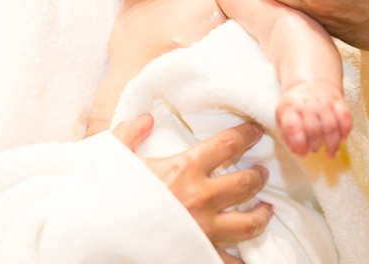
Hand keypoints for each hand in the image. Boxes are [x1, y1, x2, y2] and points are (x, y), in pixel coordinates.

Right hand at [113, 116, 273, 246]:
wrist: (102, 237)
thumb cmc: (109, 198)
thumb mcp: (113, 157)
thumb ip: (130, 133)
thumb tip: (146, 118)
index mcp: (185, 169)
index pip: (227, 145)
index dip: (246, 135)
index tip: (256, 131)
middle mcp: (201, 198)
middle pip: (245, 183)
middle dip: (258, 176)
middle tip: (262, 172)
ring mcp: (204, 229)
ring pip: (249, 222)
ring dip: (262, 214)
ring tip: (266, 210)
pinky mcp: (200, 253)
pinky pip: (230, 261)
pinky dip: (242, 260)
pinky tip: (249, 257)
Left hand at [276, 80, 351, 156]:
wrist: (310, 82)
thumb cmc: (295, 105)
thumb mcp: (283, 117)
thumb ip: (288, 135)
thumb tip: (297, 152)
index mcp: (289, 108)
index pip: (292, 127)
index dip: (298, 144)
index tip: (302, 153)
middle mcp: (306, 103)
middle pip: (313, 130)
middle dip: (315, 145)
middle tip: (314, 150)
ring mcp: (323, 101)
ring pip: (331, 127)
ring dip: (332, 144)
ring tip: (331, 154)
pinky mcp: (338, 100)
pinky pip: (345, 117)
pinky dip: (345, 131)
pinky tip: (342, 139)